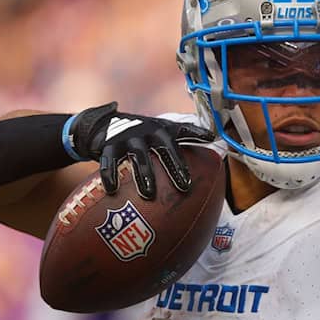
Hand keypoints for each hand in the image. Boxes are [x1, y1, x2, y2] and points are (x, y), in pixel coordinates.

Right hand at [68, 102, 213, 198]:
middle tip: (184, 187)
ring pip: (138, 157)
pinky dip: (110, 176)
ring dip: (143, 175)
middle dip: (173, 167)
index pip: (179, 137)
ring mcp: (127, 138)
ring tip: (149, 195)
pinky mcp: (108, 145)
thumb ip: (187, 132)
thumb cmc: (142, 132)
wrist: (105, 124)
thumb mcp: (163, 129)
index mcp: (161, 130)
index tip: (203, 153)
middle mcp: (146, 132)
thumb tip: (214, 137)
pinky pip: (109, 162)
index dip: (192, 142)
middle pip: (162, 149)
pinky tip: (113, 190)